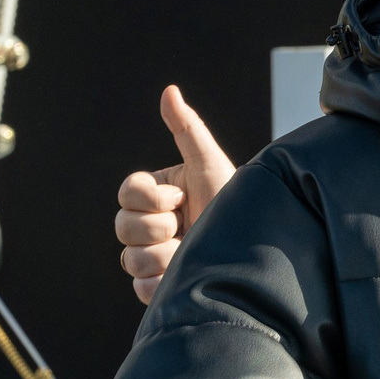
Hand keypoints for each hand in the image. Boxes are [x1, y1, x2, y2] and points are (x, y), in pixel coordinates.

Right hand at [115, 85, 236, 305]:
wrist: (256, 247)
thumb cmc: (234, 200)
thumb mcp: (210, 164)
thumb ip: (187, 129)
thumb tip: (169, 91)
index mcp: (156, 195)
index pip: (127, 194)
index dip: (152, 199)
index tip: (181, 199)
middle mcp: (150, 225)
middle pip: (123, 227)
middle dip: (158, 227)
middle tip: (187, 227)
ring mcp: (152, 257)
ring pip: (131, 259)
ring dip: (165, 255)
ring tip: (192, 250)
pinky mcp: (158, 287)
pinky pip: (141, 287)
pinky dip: (163, 282)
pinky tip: (187, 271)